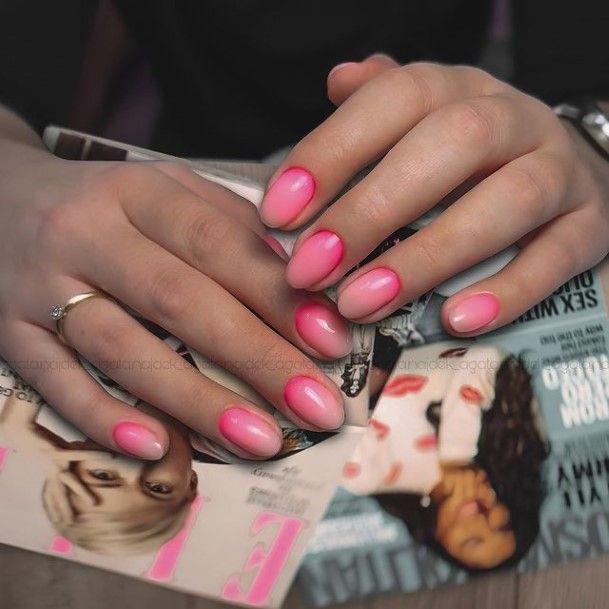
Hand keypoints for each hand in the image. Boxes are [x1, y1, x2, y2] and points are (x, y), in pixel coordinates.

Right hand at [0, 132, 350, 460]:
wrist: (1, 200)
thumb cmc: (109, 205)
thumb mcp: (169, 192)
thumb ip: (232, 226)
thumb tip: (301, 280)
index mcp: (140, 191)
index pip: (219, 242)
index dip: (278, 294)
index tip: (333, 342)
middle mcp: (89, 233)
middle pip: (179, 300)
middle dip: (256, 358)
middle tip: (317, 407)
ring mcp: (41, 285)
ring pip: (121, 346)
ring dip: (194, 400)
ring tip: (260, 441)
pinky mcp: (11, 331)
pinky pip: (53, 380)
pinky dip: (103, 416)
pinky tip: (155, 448)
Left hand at [260, 56, 608, 332]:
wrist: (564, 172)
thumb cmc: (467, 162)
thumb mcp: (420, 124)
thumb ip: (375, 108)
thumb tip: (337, 79)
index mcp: (457, 91)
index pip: (394, 98)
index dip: (331, 152)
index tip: (278, 213)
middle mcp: (512, 120)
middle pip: (448, 146)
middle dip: (369, 211)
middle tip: (310, 271)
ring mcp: (560, 171)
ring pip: (506, 201)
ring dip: (427, 257)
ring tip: (362, 304)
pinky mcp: (589, 226)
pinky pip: (559, 255)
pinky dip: (509, 290)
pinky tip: (455, 321)